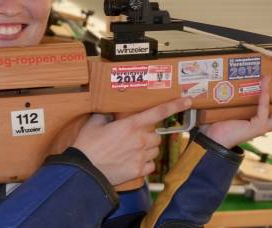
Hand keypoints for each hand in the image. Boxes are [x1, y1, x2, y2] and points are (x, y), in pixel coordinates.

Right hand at [73, 97, 191, 184]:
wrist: (85, 171)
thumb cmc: (87, 146)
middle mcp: (140, 140)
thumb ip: (107, 115)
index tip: (187, 100)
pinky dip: (146, 163)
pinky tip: (133, 162)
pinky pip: (151, 165)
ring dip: (148, 149)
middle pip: (157, 135)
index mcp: (131, 125)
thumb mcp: (94, 124)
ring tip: (132, 151)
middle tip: (134, 138)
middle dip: (149, 136)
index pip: (158, 112)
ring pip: (156, 150)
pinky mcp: (139, 171)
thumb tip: (111, 113)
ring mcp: (141, 156)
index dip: (175, 105)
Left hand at [201, 76, 271, 148]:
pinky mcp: (255, 127)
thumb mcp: (237, 110)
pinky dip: (265, 97)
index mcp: (263, 123)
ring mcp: (262, 127)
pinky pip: (264, 110)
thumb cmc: (222, 124)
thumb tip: (240, 80)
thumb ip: (242, 100)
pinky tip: (265, 84)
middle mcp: (266, 126)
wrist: (213, 138)